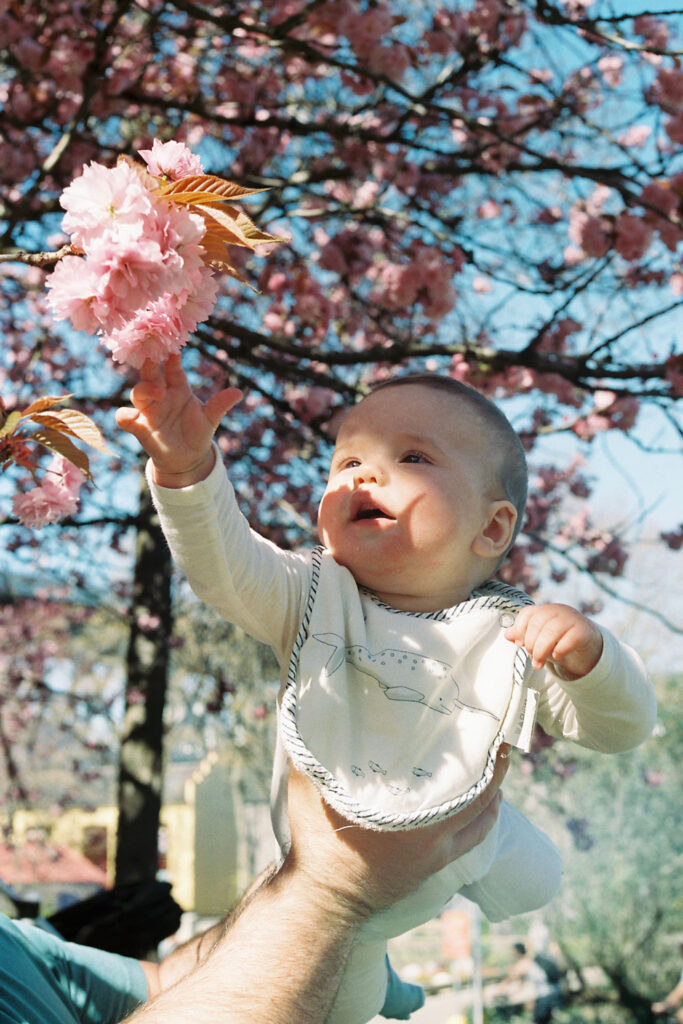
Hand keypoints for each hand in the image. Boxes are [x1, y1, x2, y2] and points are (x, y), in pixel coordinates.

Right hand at [115, 355, 241, 486]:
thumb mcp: (210, 419)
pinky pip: (124, 417)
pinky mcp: (139, 427)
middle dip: (150, 364)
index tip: (174, 347)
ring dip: (145, 389)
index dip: (172, 357)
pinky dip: (125, 416)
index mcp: (179, 389)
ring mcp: (149, 411)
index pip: (173, 368)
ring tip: (159, 393)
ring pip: (138, 392)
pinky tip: (132, 417)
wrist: (187, 460)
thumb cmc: (197, 433)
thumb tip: (239, 392)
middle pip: (151, 374)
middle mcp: (161, 396)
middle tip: (153, 355)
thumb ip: (220, 405)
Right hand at [285, 744, 508, 920]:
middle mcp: (432, 832)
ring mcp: (435, 852)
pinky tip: (487, 803)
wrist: (322, 900)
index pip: (461, 776)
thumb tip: (298, 700)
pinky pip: (471, 840)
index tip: (488, 724)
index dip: (480, 751)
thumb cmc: (315, 841)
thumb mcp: (306, 787)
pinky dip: (484, 818)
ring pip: (480, 819)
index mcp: (411, 812)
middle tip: (498, 737)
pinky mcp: (433, 867)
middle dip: (493, 765)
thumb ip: (309, 746)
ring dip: (493, 791)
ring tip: (498, 763)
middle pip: (481, 795)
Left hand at [505, 603, 602, 677]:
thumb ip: (523, 636)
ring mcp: (572, 619)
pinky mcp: (584, 631)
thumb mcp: (539, 639)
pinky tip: (557, 656)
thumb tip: (507, 634)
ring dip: (541, 650)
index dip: (520, 629)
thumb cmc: (558, 640)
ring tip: (539, 663)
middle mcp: (558, 610)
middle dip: (530, 644)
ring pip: (551, 630)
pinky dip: (560, 650)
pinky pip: (569, 638)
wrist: (586, 645)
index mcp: (545, 610)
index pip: (527, 613)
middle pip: (537, 623)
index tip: (520, 644)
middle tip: (532, 658)